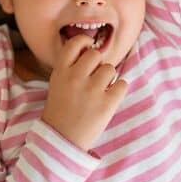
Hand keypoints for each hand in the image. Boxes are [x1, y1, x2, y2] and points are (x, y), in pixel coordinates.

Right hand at [40, 34, 127, 151]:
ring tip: (100, 91)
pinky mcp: (107, 103)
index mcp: (61, 71)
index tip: (88, 47)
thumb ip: (71, 67)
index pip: (74, 43)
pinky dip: (119, 90)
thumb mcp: (57, 83)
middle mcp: (75, 77)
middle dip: (98, 64)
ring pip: (110, 69)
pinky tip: (110, 98)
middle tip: (94, 77)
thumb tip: (93, 52)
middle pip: (96, 54)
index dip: (84, 42)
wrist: (62, 139)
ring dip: (108, 78)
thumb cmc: (61, 110)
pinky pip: (122, 84)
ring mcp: (92, 90)